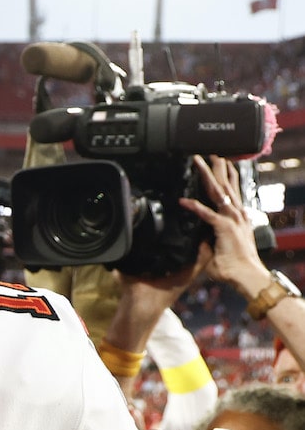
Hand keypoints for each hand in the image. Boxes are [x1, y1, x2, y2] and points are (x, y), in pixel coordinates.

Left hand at [178, 155, 267, 298]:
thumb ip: (207, 240)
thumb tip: (197, 238)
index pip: (228, 193)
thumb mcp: (219, 248)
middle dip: (218, 168)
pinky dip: (194, 207)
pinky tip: (183, 200)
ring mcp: (231, 220)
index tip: (220, 166)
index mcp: (236, 217)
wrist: (246, 276)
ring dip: (209, 175)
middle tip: (212, 153)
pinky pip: (207, 215)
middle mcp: (236, 214)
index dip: (224, 178)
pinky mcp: (224, 229)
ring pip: (218, 192)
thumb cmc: (234, 265)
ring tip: (201, 161)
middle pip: (225, 186)